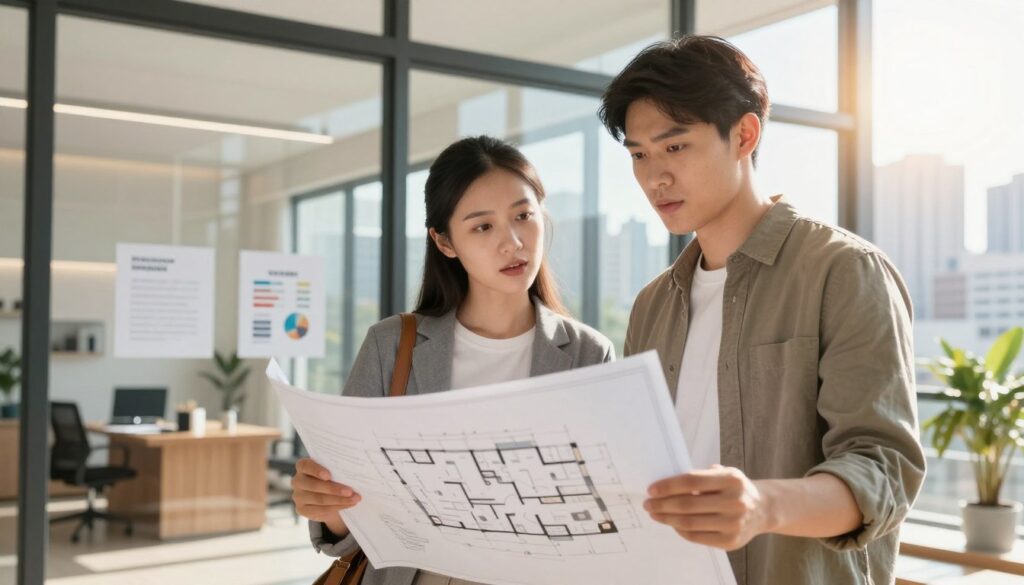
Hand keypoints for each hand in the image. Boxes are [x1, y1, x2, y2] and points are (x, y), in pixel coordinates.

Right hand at [293, 457, 361, 536]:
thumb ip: (336, 470)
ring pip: (320, 499)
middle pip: (314, 485)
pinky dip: (337, 507)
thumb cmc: (331, 477)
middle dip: (334, 489)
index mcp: (303, 467)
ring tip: (355, 499)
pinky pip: (321, 510)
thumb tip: (353, 472)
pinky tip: (349, 504)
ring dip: (339, 500)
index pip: (305, 466)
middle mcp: (297, 480)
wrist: (325, 496)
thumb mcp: (332, 471)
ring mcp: (298, 496)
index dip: (316, 470)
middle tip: (350, 491)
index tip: (329, 476)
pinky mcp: (302, 509)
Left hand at [644, 465, 773, 550]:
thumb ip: (700, 477)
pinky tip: (673, 523)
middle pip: (687, 504)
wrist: (763, 509)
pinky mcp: (730, 541)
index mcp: (731, 480)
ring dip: (667, 518)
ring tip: (655, 514)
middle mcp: (734, 502)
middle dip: (662, 504)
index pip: (691, 481)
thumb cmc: (735, 489)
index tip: (651, 489)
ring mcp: (733, 524)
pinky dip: (680, 530)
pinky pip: (696, 537)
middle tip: (648, 504)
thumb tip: (666, 485)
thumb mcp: (724, 474)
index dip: (668, 486)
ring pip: (689, 522)